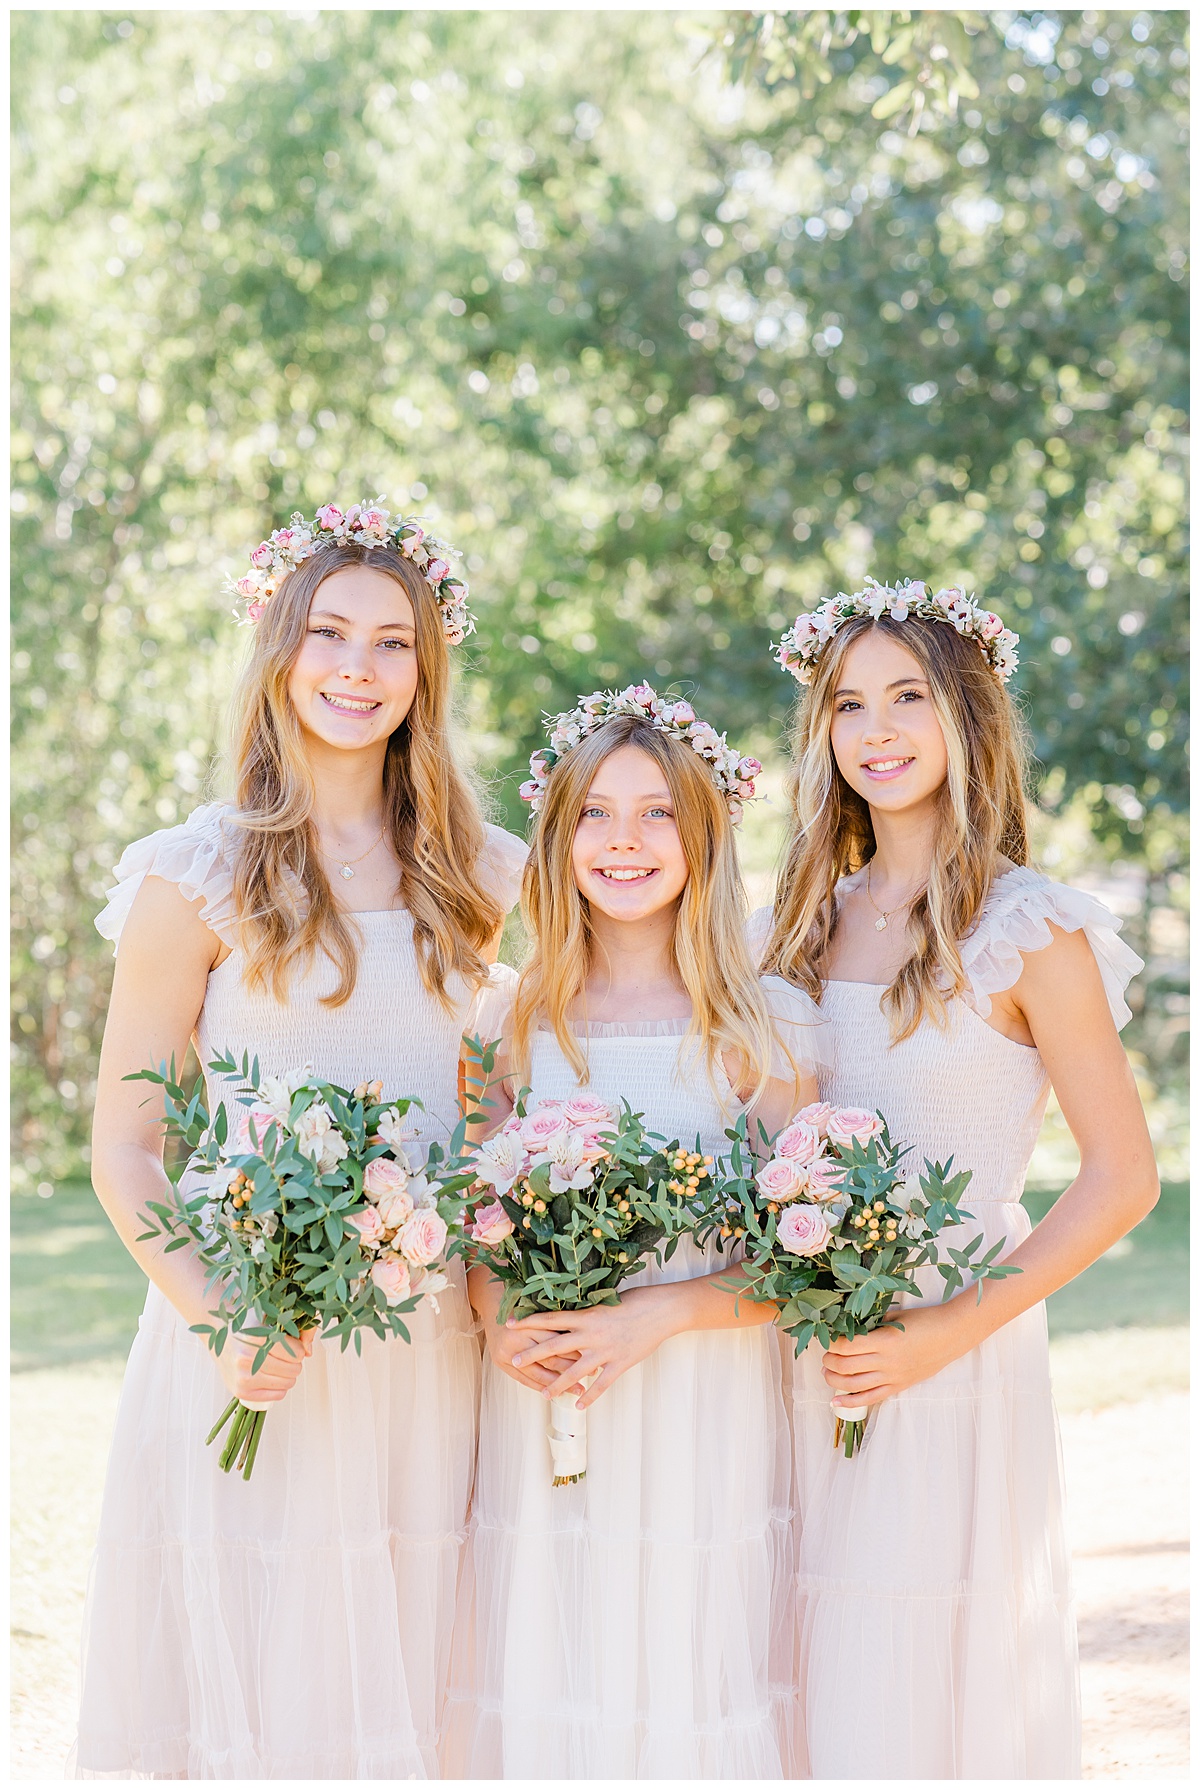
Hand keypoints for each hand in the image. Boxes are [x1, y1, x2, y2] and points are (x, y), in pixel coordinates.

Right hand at [216, 1327, 314, 1404]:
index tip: (293, 1345)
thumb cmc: (247, 1326)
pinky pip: (276, 1396)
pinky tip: (272, 1377)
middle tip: (286, 1356)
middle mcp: (247, 1360)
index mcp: (256, 1339)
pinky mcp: (241, 1391)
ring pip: (286, 1384)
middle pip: (293, 1369)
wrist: (218, 1335)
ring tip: (279, 1365)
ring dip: (288, 1375)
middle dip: (294, 1363)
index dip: (299, 1349)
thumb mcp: (268, 1318)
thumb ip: (291, 1329)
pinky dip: (279, 1387)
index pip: (296, 1353)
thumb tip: (309, 1351)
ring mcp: (243, 1378)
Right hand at [467, 1267, 583, 1393]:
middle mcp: (518, 1338)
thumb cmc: (519, 1303)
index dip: (576, 1351)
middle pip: (550, 1358)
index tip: (594, 1358)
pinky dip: (540, 1387)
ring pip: (538, 1373)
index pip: (558, 1341)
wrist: (490, 1303)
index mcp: (530, 1322)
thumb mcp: (538, 1307)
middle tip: (592, 1374)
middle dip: (572, 1369)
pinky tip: (554, 1393)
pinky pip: (524, 1380)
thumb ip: (557, 1322)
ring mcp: (507, 1352)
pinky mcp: (500, 1362)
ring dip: (559, 1384)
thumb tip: (585, 1338)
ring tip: (578, 1389)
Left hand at [508, 1286, 680, 1408]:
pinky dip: (589, 1396)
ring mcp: (605, 1351)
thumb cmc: (636, 1300)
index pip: (551, 1318)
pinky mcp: (620, 1363)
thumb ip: (588, 1313)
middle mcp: (591, 1333)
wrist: (662, 1311)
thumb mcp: (607, 1302)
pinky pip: (601, 1384)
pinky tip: (578, 1405)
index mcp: (587, 1315)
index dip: (529, 1321)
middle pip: (555, 1345)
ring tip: (544, 1394)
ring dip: (557, 1383)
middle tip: (515, 1360)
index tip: (510, 1323)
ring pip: (575, 1371)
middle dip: (533, 1353)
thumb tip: (572, 1316)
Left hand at [823, 1305, 969, 1411]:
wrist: (951, 1335)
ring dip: (834, 1380)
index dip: (831, 1343)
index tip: (825, 1337)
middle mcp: (887, 1362)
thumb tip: (846, 1327)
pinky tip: (836, 1403)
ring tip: (827, 1372)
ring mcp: (893, 1377)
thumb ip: (871, 1323)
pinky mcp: (899, 1386)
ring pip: (854, 1385)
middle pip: (846, 1366)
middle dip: (829, 1361)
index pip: (847, 1346)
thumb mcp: (895, 1317)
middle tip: (824, 1355)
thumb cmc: (924, 1320)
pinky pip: (871, 1398)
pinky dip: (850, 1402)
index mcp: (885, 1341)